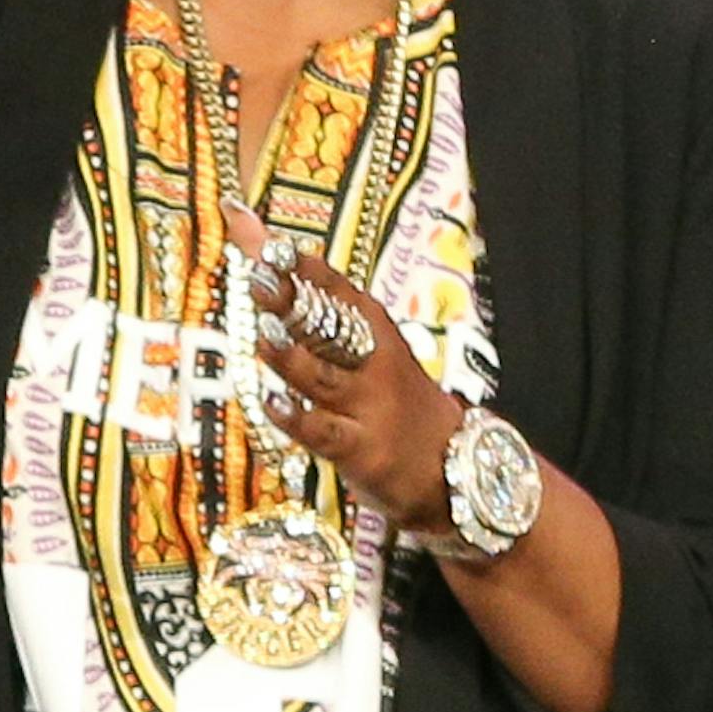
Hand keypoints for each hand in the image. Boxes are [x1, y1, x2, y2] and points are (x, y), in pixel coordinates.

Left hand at [221, 202, 463, 531]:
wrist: (453, 467)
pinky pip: (324, 433)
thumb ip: (315, 307)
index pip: (337, 289)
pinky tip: (272, 403)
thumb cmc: (395, 397)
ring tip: (263, 334)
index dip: (305, 266)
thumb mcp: (368, 349)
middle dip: (293, 300)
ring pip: (323, 378)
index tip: (275, 244)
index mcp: (373, 329)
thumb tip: (263, 253)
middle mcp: (373, 362)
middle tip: (259, 275)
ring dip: (291, 357)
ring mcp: (369, 406)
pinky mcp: (363, 450)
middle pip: (328, 326)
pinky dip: (297, 419)